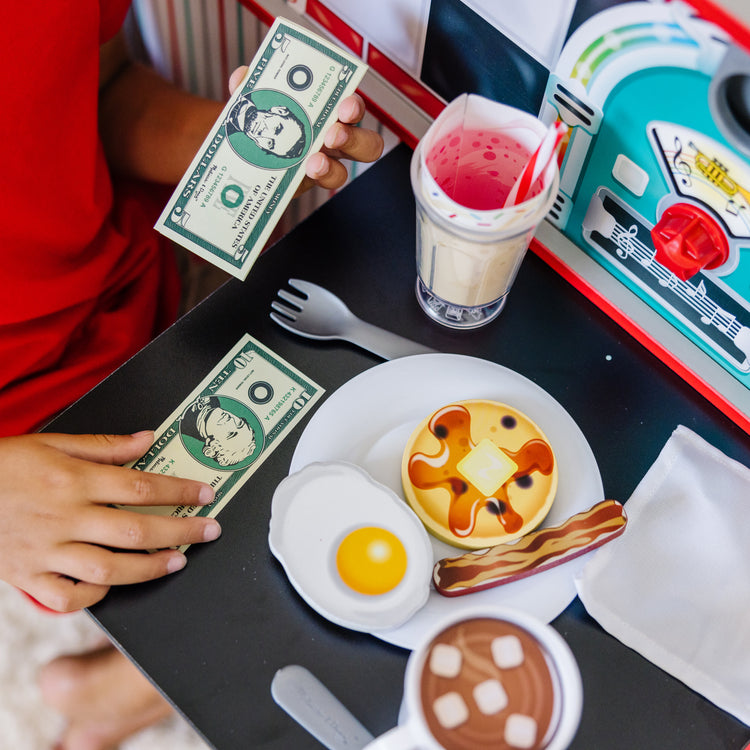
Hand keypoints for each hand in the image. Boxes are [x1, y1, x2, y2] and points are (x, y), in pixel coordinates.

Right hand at [0, 432, 220, 611]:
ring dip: (150, 567)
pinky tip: (116, 584)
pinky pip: (67, 598)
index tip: (206, 494)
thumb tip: (148, 440)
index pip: (141, 486)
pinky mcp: (27, 577)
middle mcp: (63, 517)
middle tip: (209, 531)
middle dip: (181, 531)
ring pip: (109, 569)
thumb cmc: (3, 465)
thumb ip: (104, 446)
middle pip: (135, 529)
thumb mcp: (52, 443)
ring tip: (177, 561)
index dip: (180, 491)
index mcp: (72, 480)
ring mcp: (45, 551)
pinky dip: (96, 595)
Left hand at [228, 66, 383, 192]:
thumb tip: (243, 77)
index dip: (354, 107)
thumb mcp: (257, 99)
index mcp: (329, 113)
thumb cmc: (264, 120)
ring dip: (330, 170)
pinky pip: (312, 190)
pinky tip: (285, 176)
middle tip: (332, 136)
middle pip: (365, 144)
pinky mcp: (304, 187)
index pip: (352, 108)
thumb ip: (252, 88)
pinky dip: (299, 183)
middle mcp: (332, 141)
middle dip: (353, 139)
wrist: (245, 151)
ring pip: (342, 174)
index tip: (344, 107)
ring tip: (312, 165)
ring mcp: (321, 166)